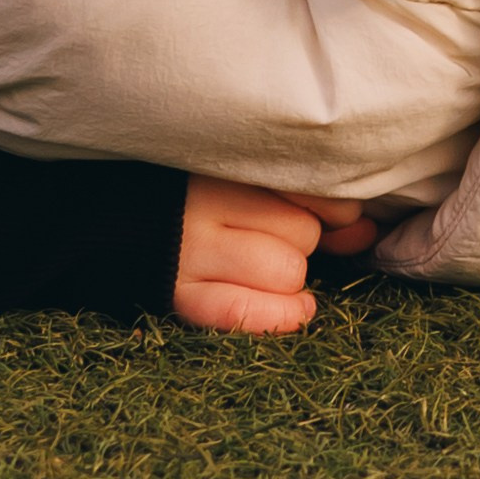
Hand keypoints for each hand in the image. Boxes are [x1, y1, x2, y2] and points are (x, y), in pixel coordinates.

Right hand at [173, 176, 380, 332]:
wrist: (114, 223)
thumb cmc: (195, 201)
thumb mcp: (245, 183)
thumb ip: (307, 200)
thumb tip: (365, 229)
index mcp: (225, 163)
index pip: (309, 187)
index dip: (331, 211)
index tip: (327, 217)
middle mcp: (206, 202)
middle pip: (302, 233)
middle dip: (302, 243)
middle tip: (275, 240)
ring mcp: (190, 250)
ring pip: (286, 272)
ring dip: (291, 280)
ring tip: (268, 271)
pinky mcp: (177, 294)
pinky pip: (244, 312)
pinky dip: (280, 316)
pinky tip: (296, 309)